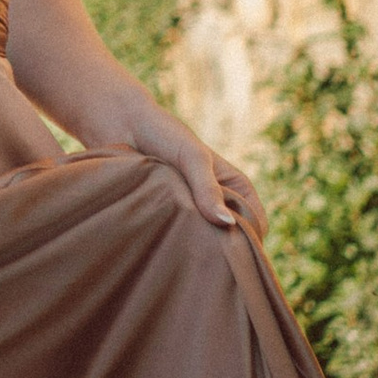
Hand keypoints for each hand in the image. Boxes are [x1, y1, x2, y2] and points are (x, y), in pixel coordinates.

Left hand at [118, 106, 258, 236]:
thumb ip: (208, 188)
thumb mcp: (192, 157)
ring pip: (205, 245)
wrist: (122, 125)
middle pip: (232, 241)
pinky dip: (174, 244)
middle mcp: (218, 204)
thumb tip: (228, 224)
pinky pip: (179, 241)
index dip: (249, 238)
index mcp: (236, 188)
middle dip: (221, 250)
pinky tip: (164, 243)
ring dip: (195, 247)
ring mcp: (194, 214)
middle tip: (201, 252)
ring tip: (180, 243)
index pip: (256, 224)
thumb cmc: (163, 134)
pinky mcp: (168, 220)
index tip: (228, 247)